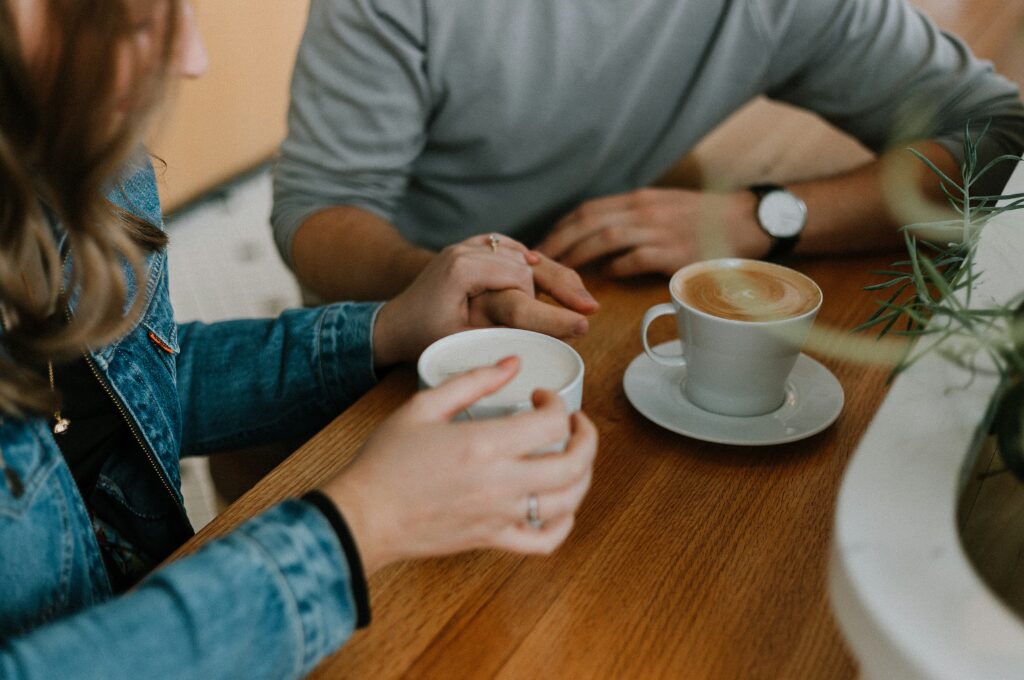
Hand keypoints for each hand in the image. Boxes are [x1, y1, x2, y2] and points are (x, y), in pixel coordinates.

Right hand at [320, 357, 598, 575]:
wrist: (364, 515)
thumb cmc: (386, 461)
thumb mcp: (423, 406)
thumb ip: (473, 381)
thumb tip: (512, 363)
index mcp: (485, 444)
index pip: (552, 423)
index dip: (556, 403)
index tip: (541, 396)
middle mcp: (501, 483)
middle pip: (575, 464)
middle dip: (587, 437)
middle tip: (575, 423)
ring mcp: (500, 516)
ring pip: (569, 502)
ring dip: (583, 476)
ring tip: (573, 458)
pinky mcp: (493, 540)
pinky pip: (545, 541)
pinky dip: (564, 524)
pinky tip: (559, 506)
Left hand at [373, 234, 597, 365]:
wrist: (394, 322)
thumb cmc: (423, 336)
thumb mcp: (461, 340)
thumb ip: (499, 333)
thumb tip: (542, 340)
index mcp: (463, 268)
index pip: (520, 280)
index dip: (549, 305)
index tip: (578, 323)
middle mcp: (466, 249)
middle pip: (527, 262)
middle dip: (561, 285)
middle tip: (590, 308)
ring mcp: (467, 245)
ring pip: (521, 254)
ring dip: (550, 274)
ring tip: (580, 297)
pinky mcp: (470, 248)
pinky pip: (508, 248)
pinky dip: (530, 259)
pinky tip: (549, 271)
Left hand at [537, 188, 769, 277]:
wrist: (750, 220)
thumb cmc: (706, 219)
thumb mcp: (664, 207)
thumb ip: (634, 219)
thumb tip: (600, 240)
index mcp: (639, 200)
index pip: (588, 209)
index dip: (561, 227)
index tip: (543, 244)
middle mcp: (645, 210)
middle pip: (589, 221)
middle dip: (559, 242)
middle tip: (538, 263)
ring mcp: (661, 230)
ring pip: (607, 237)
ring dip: (579, 255)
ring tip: (561, 273)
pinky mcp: (676, 251)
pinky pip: (636, 258)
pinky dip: (617, 267)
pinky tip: (605, 278)